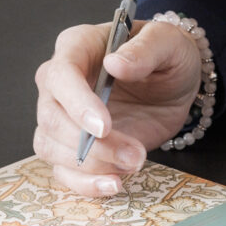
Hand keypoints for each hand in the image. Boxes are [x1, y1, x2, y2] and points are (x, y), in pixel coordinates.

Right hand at [31, 17, 202, 195]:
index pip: (61, 75)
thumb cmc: (166, 53)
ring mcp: (63, 116)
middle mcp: (60, 82)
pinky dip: (85, 184)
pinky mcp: (74, 146)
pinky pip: (64, 170)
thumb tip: (116, 63)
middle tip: (133, 153)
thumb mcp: (168, 42)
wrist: (174, 83)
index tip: (104, 127)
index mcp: (77, 46)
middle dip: (89, 143)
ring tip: (134, 163)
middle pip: (51, 117)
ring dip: (90, 165)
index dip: (77, 103)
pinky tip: (114, 184)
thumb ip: (146, 49)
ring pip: (51, 147)